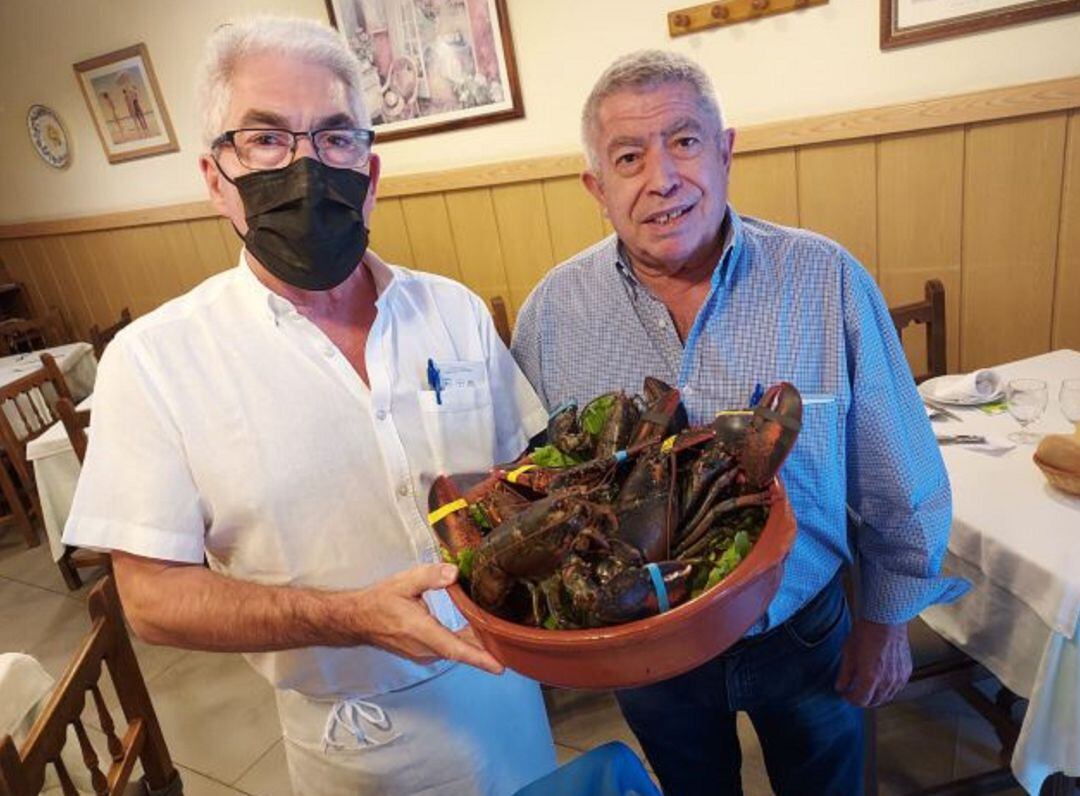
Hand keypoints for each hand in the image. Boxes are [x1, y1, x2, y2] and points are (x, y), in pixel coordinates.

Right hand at [352, 563, 503, 674]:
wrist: (358, 619)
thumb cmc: (380, 601)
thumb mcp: (404, 581)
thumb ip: (430, 576)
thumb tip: (454, 573)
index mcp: (421, 632)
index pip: (455, 649)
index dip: (479, 658)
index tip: (500, 666)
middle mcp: (424, 649)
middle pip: (461, 650)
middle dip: (486, 647)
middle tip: (509, 639)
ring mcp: (423, 654)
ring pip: (455, 650)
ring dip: (474, 643)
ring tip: (495, 631)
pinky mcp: (422, 653)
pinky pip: (448, 649)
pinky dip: (463, 642)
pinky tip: (473, 630)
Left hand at [835, 618, 911, 706]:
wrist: (885, 619)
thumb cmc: (865, 632)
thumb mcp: (848, 653)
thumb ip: (844, 674)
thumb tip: (840, 687)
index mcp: (870, 678)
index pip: (861, 700)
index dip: (850, 699)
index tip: (845, 694)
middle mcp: (887, 681)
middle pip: (875, 702)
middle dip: (862, 699)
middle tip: (854, 692)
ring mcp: (899, 677)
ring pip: (887, 697)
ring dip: (876, 696)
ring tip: (866, 688)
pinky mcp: (906, 671)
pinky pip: (897, 688)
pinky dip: (888, 689)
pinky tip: (880, 682)